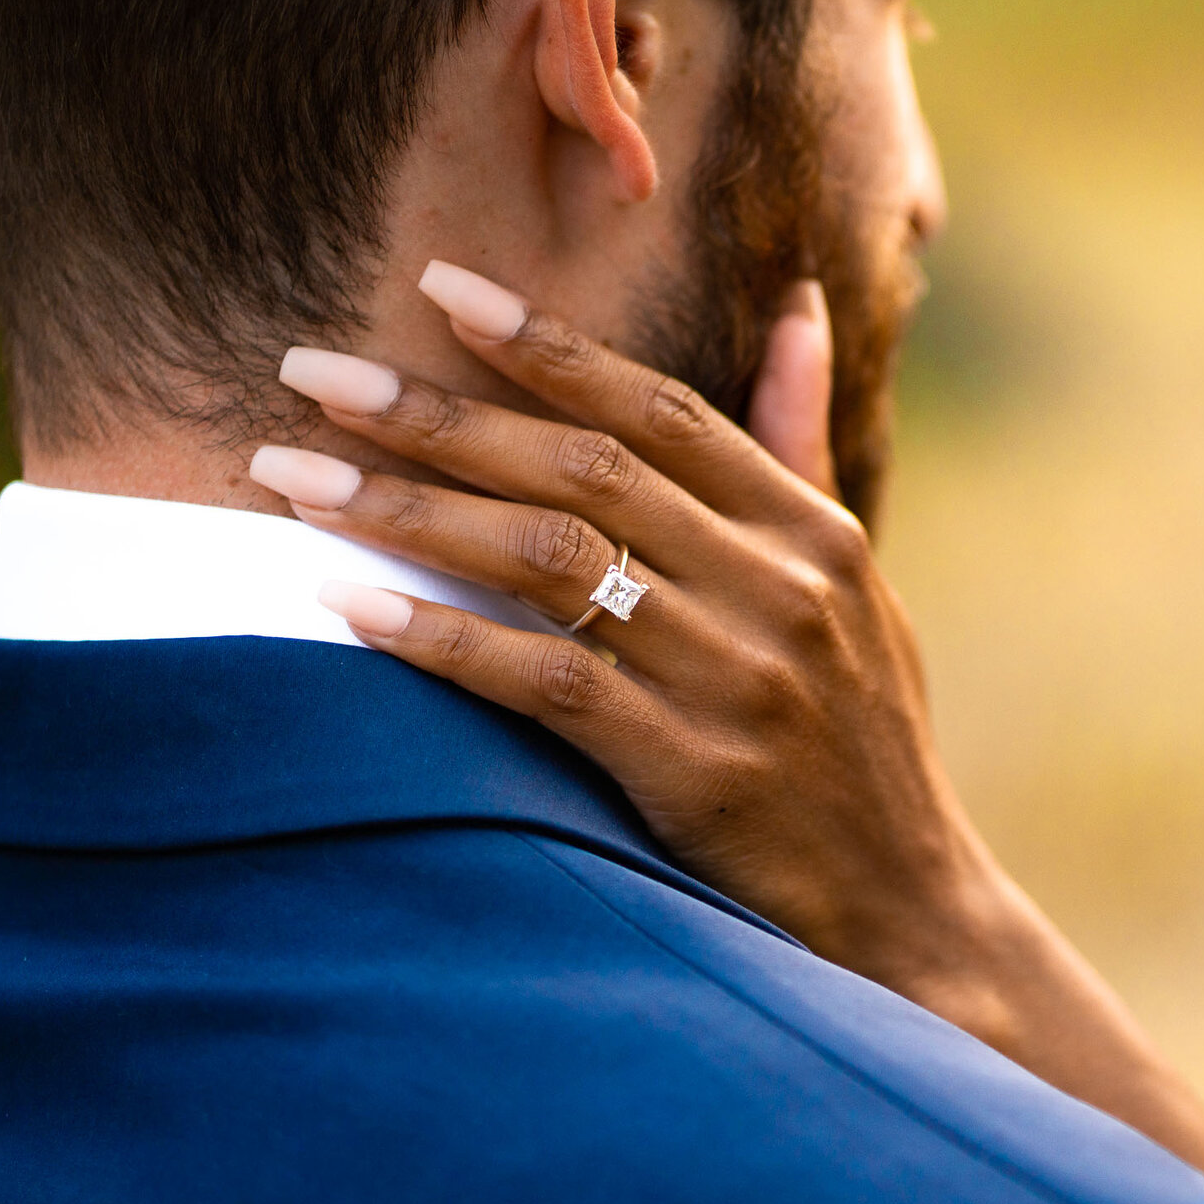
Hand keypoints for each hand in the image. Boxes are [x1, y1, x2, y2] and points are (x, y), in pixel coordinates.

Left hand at [257, 266, 987, 1008]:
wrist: (912, 914)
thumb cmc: (866, 745)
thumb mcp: (860, 590)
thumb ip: (803, 454)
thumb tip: (800, 310)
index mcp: (815, 535)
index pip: (662, 411)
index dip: (547, 345)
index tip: (438, 289)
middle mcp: (780, 591)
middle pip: (585, 471)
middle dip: (436, 413)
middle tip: (310, 369)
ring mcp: (738, 682)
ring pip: (551, 562)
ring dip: (408, 512)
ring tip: (291, 479)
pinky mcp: (693, 774)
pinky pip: (547, 683)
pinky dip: (444, 638)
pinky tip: (351, 606)